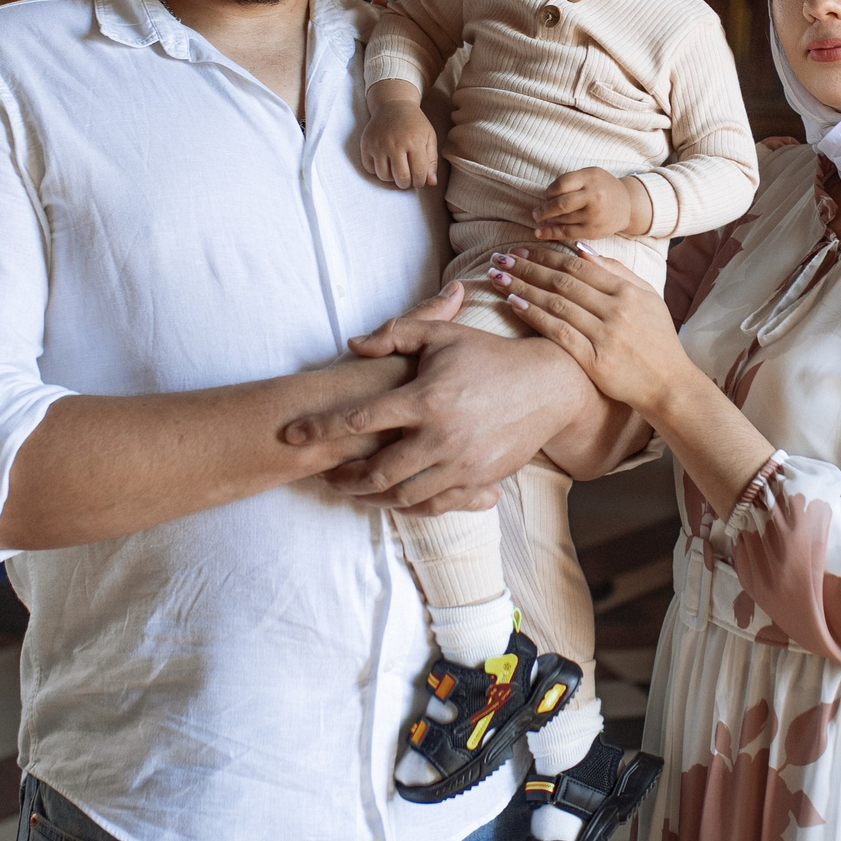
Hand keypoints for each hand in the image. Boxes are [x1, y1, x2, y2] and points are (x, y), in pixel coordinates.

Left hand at [282, 317, 591, 506]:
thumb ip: (396, 334)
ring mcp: (462, 464)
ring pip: (403, 496)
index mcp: (427, 398)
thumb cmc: (491, 357)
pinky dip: (410, 506)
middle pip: (377, 472)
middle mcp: (442, 436)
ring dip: (372, 497)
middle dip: (344, 478)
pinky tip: (395, 497)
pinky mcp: (480, 480)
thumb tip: (353, 345)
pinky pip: (436, 505)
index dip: (320, 428)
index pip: (360, 419)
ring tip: (355, 489)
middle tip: (326, 474)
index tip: (291, 433)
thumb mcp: (445, 336)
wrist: (549, 387)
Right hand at [361, 86, 437, 188]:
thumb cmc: (415, 123)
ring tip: (396, 169)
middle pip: (401, 178)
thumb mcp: (429, 137)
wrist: (393, 104)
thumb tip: (432, 183)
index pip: (418, 174)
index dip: (420, 182)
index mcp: (414, 142)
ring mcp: (378, 144)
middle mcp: (395, 144)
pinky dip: (377, 170)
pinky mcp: (366, 144)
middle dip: (406, 183)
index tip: (419, 180)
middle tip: (408, 177)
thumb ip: (431, 161)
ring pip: (384, 176)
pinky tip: (385, 163)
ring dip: (391, 178)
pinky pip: (369, 169)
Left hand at [485, 245, 699, 415]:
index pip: (578, 266)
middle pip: (562, 281)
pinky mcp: (596, 362)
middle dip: (527, 267)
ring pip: (556, 304)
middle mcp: (616, 310)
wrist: (669, 384)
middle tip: (500, 258)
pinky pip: (559, 334)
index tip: (521, 249)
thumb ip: (616, 271)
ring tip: (498, 277)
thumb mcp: (648, 296)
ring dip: (523, 288)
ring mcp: (606, 336)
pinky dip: (535, 316)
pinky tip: (514, 304)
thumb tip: (581, 249)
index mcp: (628, 291)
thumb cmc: (657, 339)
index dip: (546, 255)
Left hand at [533, 166, 650, 238]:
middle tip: (535, 213)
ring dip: (547, 221)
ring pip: (562, 219)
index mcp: (591, 178)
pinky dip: (551, 233)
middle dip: (543, 210)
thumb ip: (571, 181)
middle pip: (560, 204)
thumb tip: (545, 197)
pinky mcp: (593, 230)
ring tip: (539, 221)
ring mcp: (594, 215)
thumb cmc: (603, 188)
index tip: (546, 196)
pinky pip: (567, 233)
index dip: (549, 191)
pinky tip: (540, 233)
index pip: (561, 184)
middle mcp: (594, 196)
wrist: (627, 205)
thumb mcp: (590, 175)